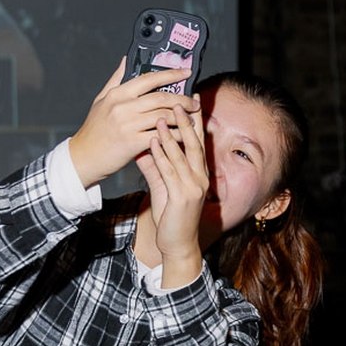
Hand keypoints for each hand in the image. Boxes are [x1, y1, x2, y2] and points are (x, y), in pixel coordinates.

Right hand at [67, 59, 198, 187]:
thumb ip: (116, 79)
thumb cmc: (94, 129)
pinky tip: (183, 136)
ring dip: (181, 118)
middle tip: (194, 102)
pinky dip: (174, 135)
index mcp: (117, 94)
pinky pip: (160, 136)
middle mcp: (122, 107)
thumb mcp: (101, 100)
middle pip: (160, 98)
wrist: (84, 157)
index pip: (148, 78)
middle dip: (181, 99)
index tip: (186, 72)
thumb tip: (127, 59)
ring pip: (162, 116)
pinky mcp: (132, 143)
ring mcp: (127, 124)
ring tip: (191, 119)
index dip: (170, 74)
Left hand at [134, 102, 208, 275]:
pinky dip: (162, 155)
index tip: (187, 100)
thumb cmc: (171, 217)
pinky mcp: (183, 197)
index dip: (194, 121)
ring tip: (161, 115)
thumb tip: (144, 146)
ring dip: (171, 134)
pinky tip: (153, 142)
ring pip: (183, 155)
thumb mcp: (162, 186)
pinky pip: (171, 171)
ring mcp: (194, 187)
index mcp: (198, 173)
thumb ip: (154, 166)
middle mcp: (201, 178)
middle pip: (195, 143)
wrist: (177, 245)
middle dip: (186, 120)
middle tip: (176, 100)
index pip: (198, 142)